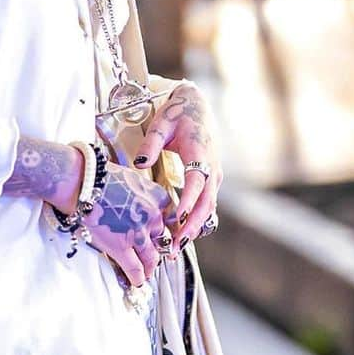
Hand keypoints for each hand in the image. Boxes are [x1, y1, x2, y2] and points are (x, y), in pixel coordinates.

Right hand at [81, 163, 172, 287]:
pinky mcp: (122, 247)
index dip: (167, 232)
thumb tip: (141, 208)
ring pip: (152, 258)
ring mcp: (139, 233)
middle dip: (159, 251)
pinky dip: (138, 278)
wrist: (82, 183)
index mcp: (158, 197)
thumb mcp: (133, 180)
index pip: (172, 220)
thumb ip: (143, 196)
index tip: (163, 238)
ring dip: (150, 268)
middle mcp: (153, 215)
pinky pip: (135, 268)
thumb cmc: (101, 179)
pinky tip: (138, 282)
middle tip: (155, 257)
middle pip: (163, 241)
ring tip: (147, 273)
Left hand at [133, 81, 222, 250]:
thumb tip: (139, 163)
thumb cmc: (177, 114)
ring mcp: (214, 176)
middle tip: (175, 246)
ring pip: (208, 209)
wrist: (196, 105)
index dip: (188, 202)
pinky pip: (206, 206)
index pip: (196, 182)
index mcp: (201, 153)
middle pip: (206, 203)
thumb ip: (151, 144)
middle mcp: (212, 168)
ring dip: (193, 229)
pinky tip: (182, 237)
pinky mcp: (211, 182)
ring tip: (176, 249)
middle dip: (191, 226)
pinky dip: (195, 222)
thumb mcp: (161, 123)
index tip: (177, 219)